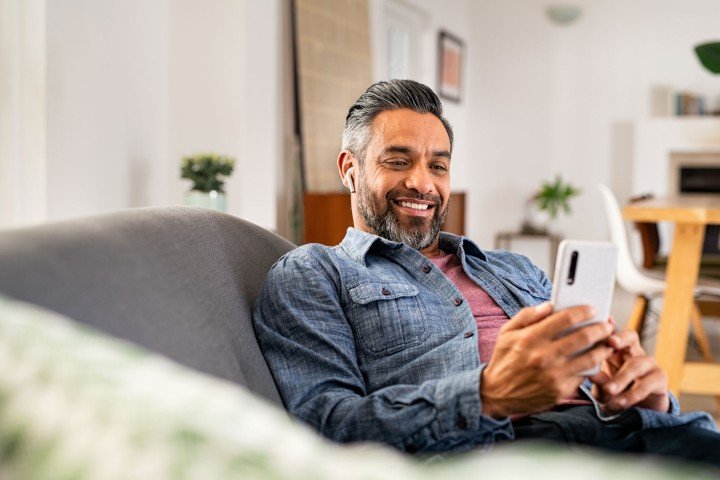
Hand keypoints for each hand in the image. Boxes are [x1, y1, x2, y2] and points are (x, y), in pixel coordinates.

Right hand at [481, 302, 614, 417]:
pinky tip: (593, 361)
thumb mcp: (506, 333)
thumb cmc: (503, 361)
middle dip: (600, 328)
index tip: (592, 309)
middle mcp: (544, 356)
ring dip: (603, 349)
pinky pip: (583, 376)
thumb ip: (526, 316)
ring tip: (607, 343)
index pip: (565, 319)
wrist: (495, 394)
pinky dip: (591, 367)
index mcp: (530, 338)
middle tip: (607, 325)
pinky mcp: (560, 391)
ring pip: (590, 358)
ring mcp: (554, 375)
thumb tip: (549, 306)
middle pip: (583, 337)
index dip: (583, 311)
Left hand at [589, 326, 669, 413]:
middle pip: (631, 337)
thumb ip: (598, 379)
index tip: (601, 324)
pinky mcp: (660, 378)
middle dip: (620, 338)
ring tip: (608, 391)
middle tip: (610, 342)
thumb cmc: (615, 393)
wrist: (639, 410)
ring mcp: (649, 363)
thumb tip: (589, 373)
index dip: (607, 328)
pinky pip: (647, 383)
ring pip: (636, 364)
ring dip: (621, 379)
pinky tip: (621, 403)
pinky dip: (632, 394)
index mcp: (616, 350)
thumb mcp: (601, 387)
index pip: (612, 333)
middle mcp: (634, 352)